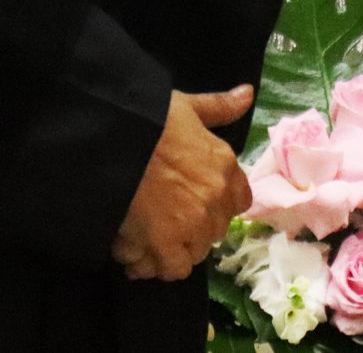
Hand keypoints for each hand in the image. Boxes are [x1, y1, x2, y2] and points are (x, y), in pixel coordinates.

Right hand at [110, 85, 255, 281]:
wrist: (114, 139)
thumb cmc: (150, 120)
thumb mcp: (188, 106)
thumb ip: (219, 107)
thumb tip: (248, 94)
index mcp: (225, 165)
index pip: (239, 202)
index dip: (217, 207)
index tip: (193, 204)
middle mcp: (216, 197)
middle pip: (214, 231)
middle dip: (192, 230)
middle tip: (162, 222)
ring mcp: (194, 223)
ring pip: (194, 253)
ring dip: (171, 250)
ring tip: (144, 239)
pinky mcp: (166, 243)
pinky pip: (171, 269)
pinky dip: (153, 265)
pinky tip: (133, 252)